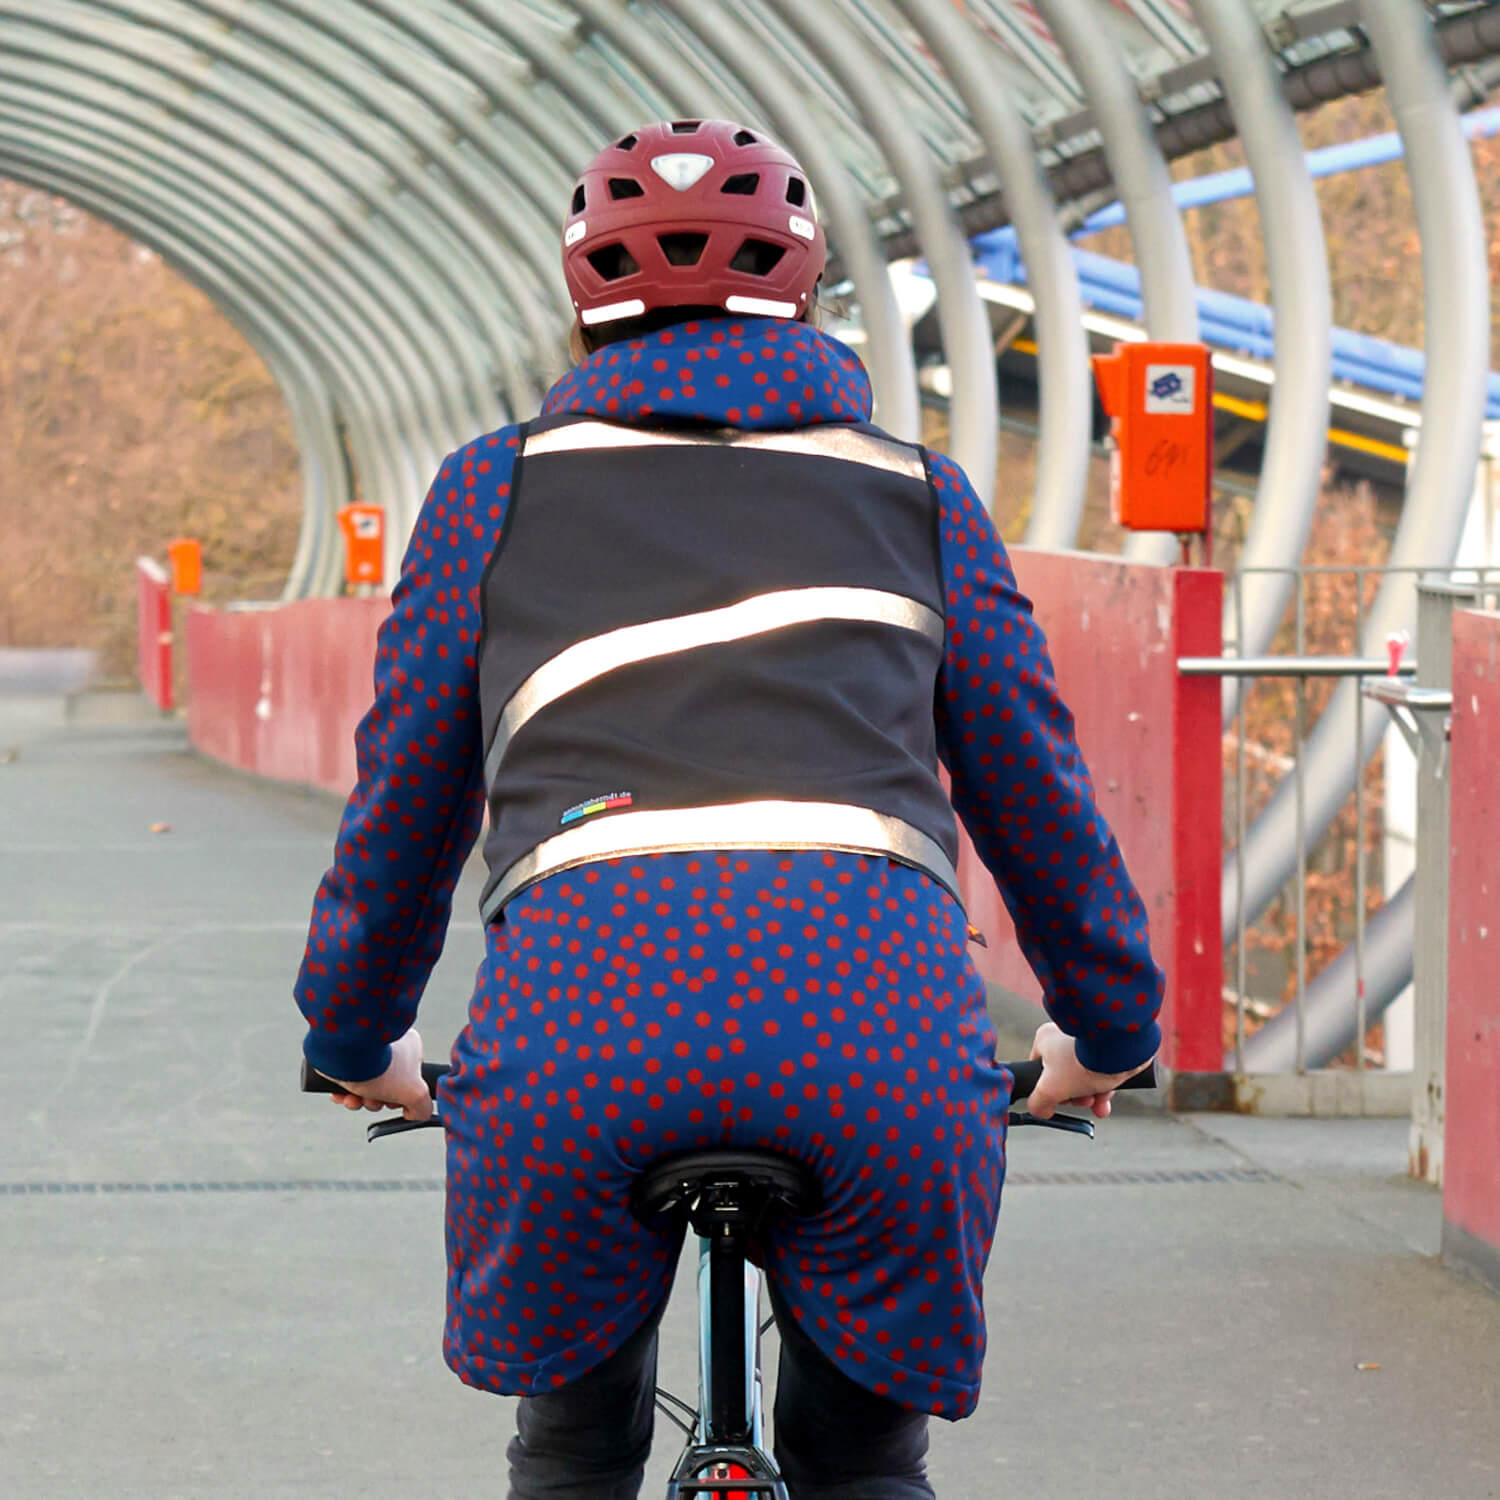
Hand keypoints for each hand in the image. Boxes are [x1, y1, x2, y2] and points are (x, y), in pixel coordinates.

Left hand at [326, 1029, 432, 1121]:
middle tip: (375, 1098)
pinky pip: (347, 1083)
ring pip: (366, 1087)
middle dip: (378, 1100)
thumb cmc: (379, 1066)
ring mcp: (365, 1052)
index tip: (397, 1101)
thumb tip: (415, 1114)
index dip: (404, 1096)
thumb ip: (423, 1107)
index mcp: (410, 1047)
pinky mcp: (344, 1059)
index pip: (413, 1079)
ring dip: (361, 1100)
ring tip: (357, 1097)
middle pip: (387, 1087)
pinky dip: (344, 1094)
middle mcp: (388, 1047)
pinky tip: (344, 1094)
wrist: (341, 1055)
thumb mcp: (415, 1094)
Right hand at [1024, 1020, 1151, 1120]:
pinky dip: (1104, 1087)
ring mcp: (1087, 1042)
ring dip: (1091, 1095)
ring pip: (1085, 1076)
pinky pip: (1101, 1072)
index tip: (1054, 1101)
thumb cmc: (1083, 1060)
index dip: (1047, 1089)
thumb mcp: (1050, 1090)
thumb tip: (1039, 1110)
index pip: (1039, 1069)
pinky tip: (1106, 1098)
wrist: (1119, 1050)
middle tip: (1080, 1101)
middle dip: (1075, 1096)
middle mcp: (1065, 1037)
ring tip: (1097, 1101)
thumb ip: (1038, 1103)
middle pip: (1065, 1077)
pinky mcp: (1108, 1048)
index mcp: (1045, 1039)